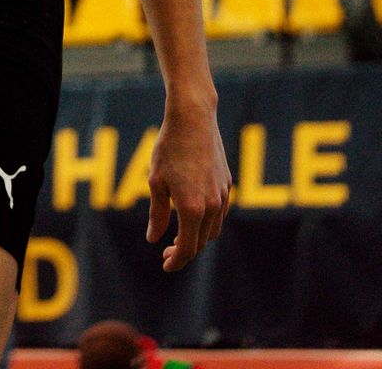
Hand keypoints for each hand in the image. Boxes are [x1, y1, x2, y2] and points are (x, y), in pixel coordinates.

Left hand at [146, 99, 231, 271]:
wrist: (193, 118)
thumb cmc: (170, 147)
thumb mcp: (156, 181)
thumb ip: (157, 213)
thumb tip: (154, 238)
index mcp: (192, 208)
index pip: (187, 248)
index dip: (176, 260)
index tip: (165, 264)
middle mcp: (212, 206)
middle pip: (201, 243)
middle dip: (184, 251)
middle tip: (166, 251)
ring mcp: (223, 195)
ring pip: (213, 230)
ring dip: (197, 238)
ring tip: (179, 235)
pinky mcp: (227, 184)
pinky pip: (219, 213)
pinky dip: (207, 222)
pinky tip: (193, 214)